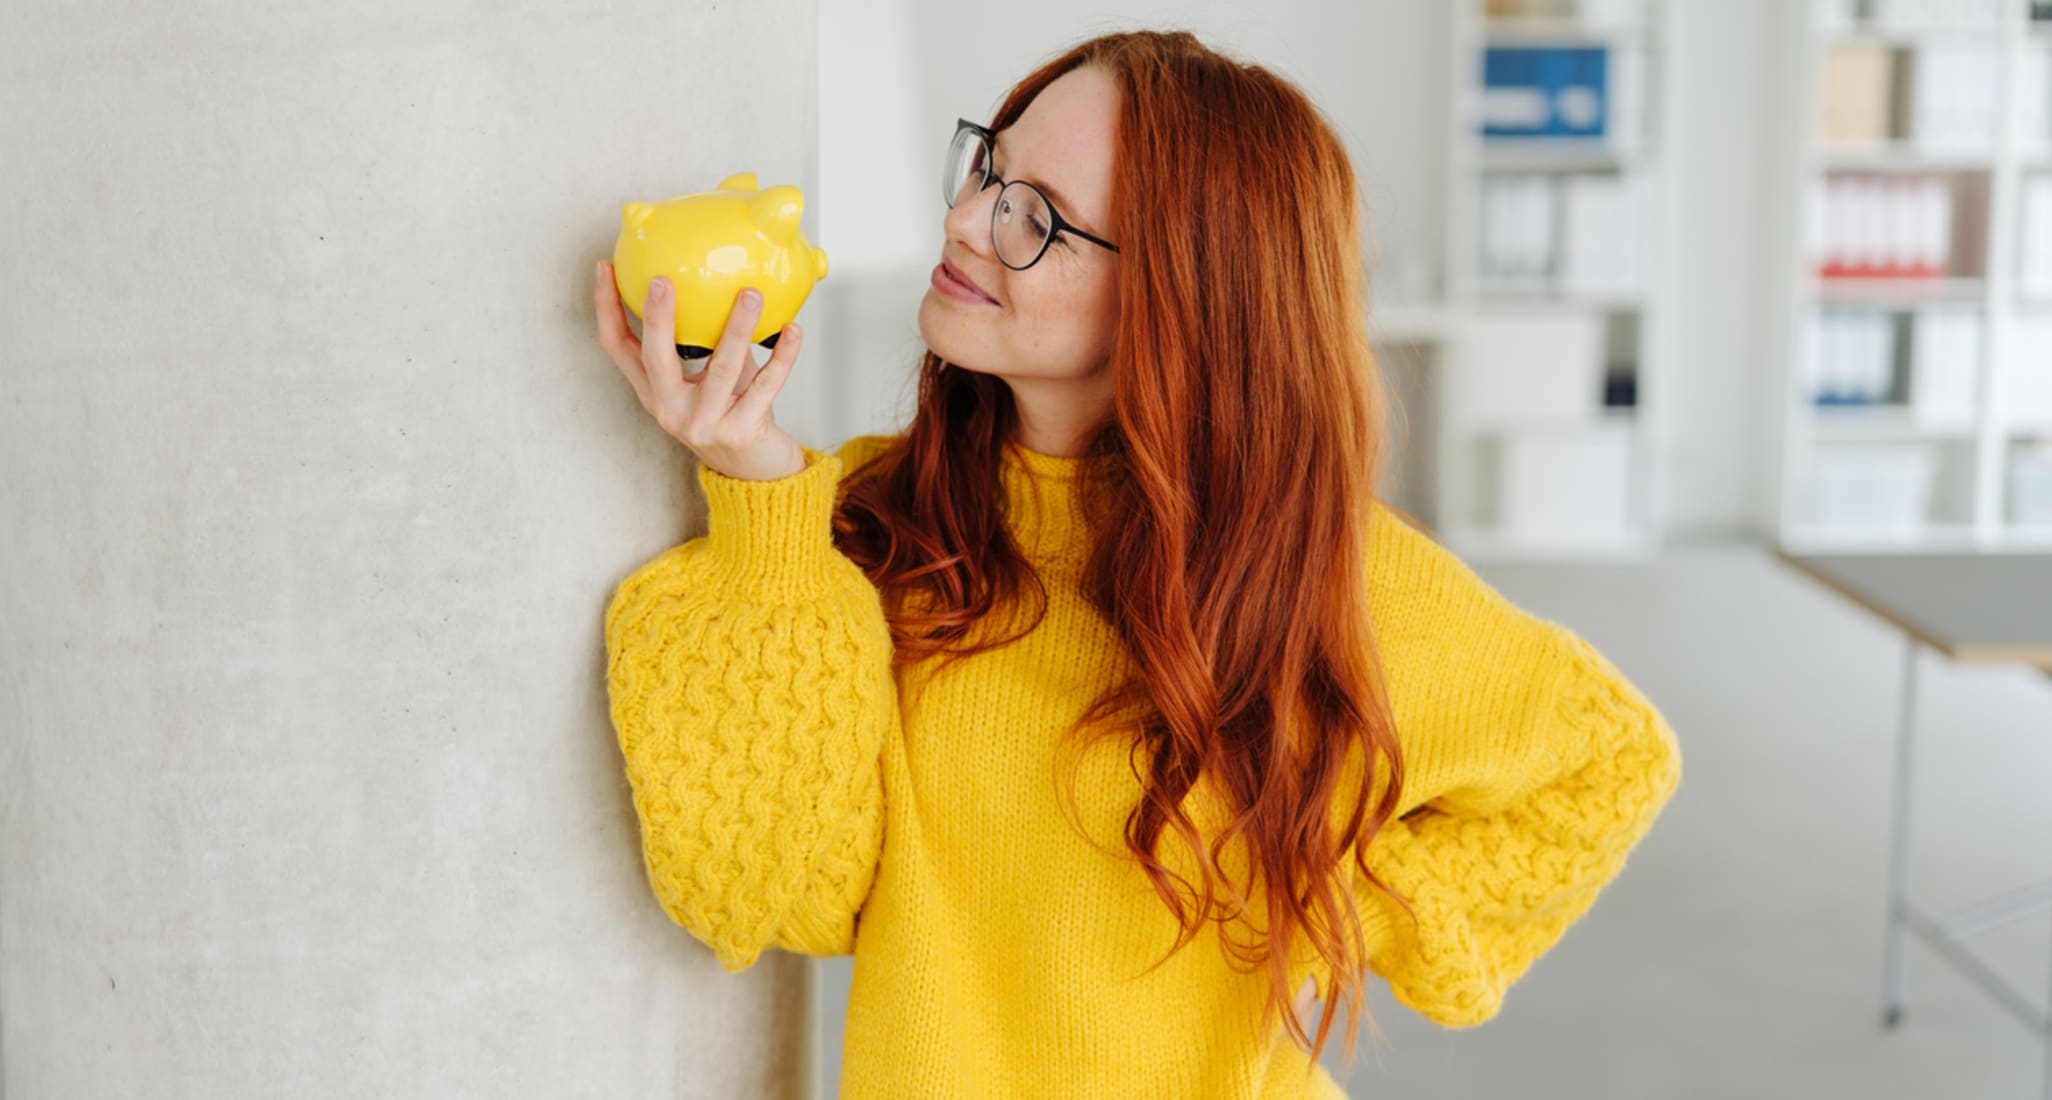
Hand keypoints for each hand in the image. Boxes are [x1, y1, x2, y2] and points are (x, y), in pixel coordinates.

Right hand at [594, 260, 807, 480]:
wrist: (756, 474)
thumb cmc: (732, 415)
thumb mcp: (709, 379)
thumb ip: (708, 339)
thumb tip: (721, 279)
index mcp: (655, 392)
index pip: (618, 348)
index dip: (607, 308)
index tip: (606, 268)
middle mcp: (671, 410)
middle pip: (655, 359)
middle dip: (657, 317)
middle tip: (663, 280)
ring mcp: (704, 424)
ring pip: (720, 368)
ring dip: (737, 327)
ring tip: (751, 294)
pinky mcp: (741, 433)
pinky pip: (765, 386)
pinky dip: (782, 356)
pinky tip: (793, 330)